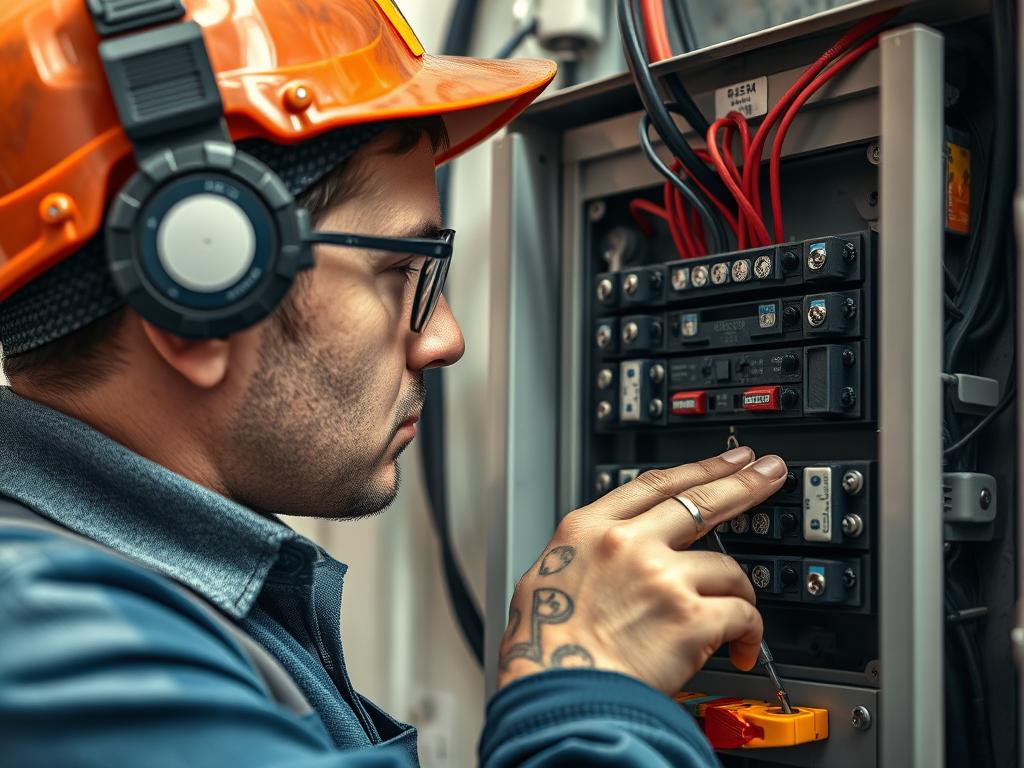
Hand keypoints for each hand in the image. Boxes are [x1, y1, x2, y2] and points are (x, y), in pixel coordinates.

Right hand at [496, 447, 787, 694]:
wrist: (558, 694)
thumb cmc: (543, 649)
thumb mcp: (542, 580)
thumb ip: (580, 559)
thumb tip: (597, 560)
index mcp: (587, 530)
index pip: (654, 485)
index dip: (696, 468)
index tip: (724, 460)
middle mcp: (627, 544)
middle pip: (701, 501)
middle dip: (743, 483)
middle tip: (769, 472)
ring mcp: (662, 577)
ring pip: (727, 569)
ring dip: (738, 593)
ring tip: (735, 617)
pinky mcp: (691, 618)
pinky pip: (742, 615)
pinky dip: (749, 634)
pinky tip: (742, 648)